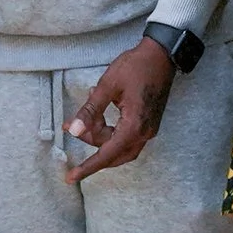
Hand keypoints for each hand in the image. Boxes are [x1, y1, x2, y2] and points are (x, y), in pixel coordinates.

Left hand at [63, 36, 173, 181]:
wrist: (162, 54)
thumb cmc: (135, 67)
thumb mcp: (107, 86)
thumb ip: (90, 111)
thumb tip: (74, 130)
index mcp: (134, 126)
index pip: (106, 154)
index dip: (87, 167)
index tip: (71, 177)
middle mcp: (144, 133)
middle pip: (113, 153)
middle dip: (92, 144)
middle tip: (74, 127)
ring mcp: (148, 129)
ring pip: (119, 145)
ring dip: (101, 135)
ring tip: (86, 113)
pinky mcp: (148, 122)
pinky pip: (126, 136)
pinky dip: (110, 129)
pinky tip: (100, 110)